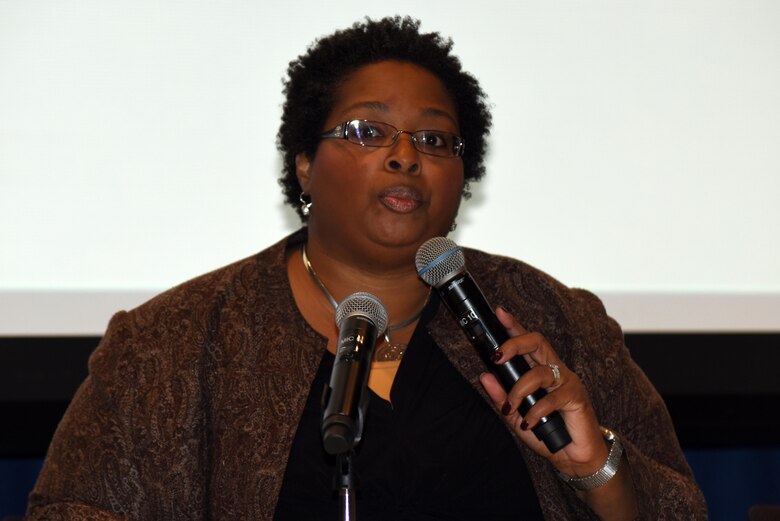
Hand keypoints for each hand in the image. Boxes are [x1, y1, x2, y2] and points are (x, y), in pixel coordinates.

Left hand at [479, 306, 606, 477]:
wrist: (573, 457)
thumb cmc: (546, 432)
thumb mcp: (516, 416)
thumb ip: (501, 397)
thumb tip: (484, 376)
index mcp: (540, 370)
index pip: (527, 341)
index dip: (513, 326)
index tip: (499, 313)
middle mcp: (554, 370)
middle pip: (537, 342)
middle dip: (514, 345)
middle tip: (497, 357)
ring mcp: (567, 381)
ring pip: (539, 372)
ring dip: (519, 390)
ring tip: (512, 409)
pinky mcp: (576, 397)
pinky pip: (552, 398)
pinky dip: (536, 411)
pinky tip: (530, 423)